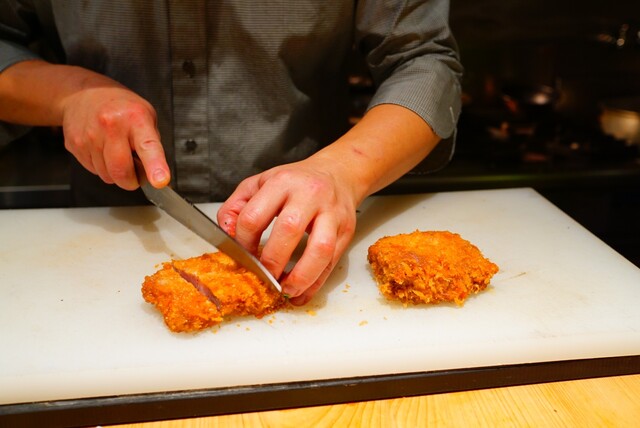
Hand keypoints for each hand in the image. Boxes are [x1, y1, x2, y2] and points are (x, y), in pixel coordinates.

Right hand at [61, 85, 169, 188]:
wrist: (82, 93)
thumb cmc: (121, 108)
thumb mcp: (146, 116)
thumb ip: (152, 145)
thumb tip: (155, 176)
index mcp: (135, 119)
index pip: (148, 146)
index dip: (155, 166)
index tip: (160, 181)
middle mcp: (111, 126)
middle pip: (121, 172)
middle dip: (131, 181)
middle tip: (135, 173)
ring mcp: (89, 136)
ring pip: (106, 176)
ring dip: (115, 173)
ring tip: (115, 151)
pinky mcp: (74, 145)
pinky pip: (93, 170)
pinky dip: (101, 167)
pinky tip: (101, 149)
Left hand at [217, 157, 357, 304]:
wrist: (337, 173)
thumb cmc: (294, 182)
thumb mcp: (260, 183)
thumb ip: (237, 206)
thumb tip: (227, 234)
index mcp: (282, 182)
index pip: (254, 216)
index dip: (243, 243)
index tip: (242, 257)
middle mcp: (309, 195)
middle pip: (289, 230)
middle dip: (272, 262)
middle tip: (263, 278)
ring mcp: (331, 213)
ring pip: (320, 249)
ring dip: (301, 276)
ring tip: (286, 291)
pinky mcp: (346, 230)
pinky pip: (332, 262)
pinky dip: (316, 283)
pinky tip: (301, 293)